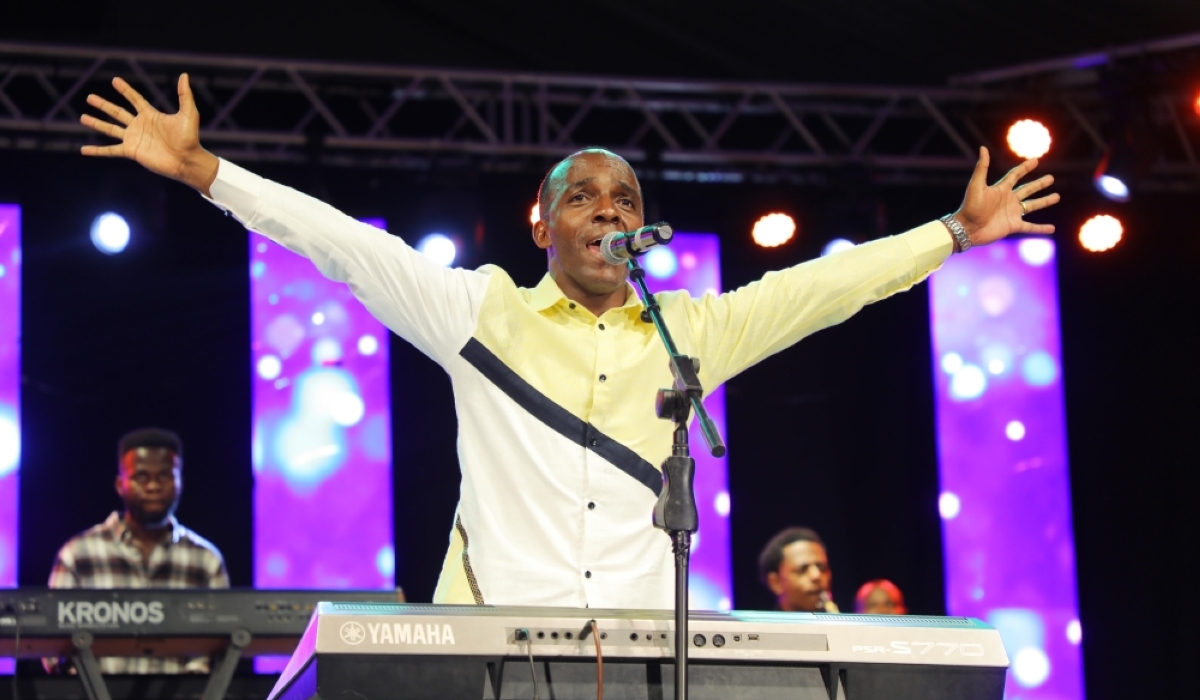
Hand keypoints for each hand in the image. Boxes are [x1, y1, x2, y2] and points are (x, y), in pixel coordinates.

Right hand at [80, 74, 218, 195]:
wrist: (187, 160)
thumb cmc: (190, 138)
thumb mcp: (188, 113)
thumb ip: (184, 95)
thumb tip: (184, 75)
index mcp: (150, 115)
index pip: (135, 99)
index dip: (125, 90)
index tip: (114, 81)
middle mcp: (140, 126)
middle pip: (117, 112)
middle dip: (103, 105)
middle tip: (89, 97)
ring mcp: (134, 139)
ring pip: (110, 129)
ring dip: (96, 123)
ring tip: (82, 117)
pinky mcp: (131, 151)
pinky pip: (110, 150)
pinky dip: (97, 151)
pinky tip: (84, 150)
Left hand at [953, 146, 1059, 248]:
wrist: (967, 228)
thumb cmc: (970, 206)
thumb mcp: (976, 185)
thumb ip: (982, 167)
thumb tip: (983, 148)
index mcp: (1000, 189)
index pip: (1015, 175)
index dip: (1025, 168)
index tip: (1036, 160)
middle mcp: (1008, 200)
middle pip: (1027, 190)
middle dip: (1039, 184)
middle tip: (1051, 178)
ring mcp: (1012, 213)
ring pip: (1032, 206)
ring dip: (1044, 201)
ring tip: (1056, 196)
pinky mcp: (1013, 226)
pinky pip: (1030, 227)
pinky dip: (1041, 228)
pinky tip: (1052, 228)